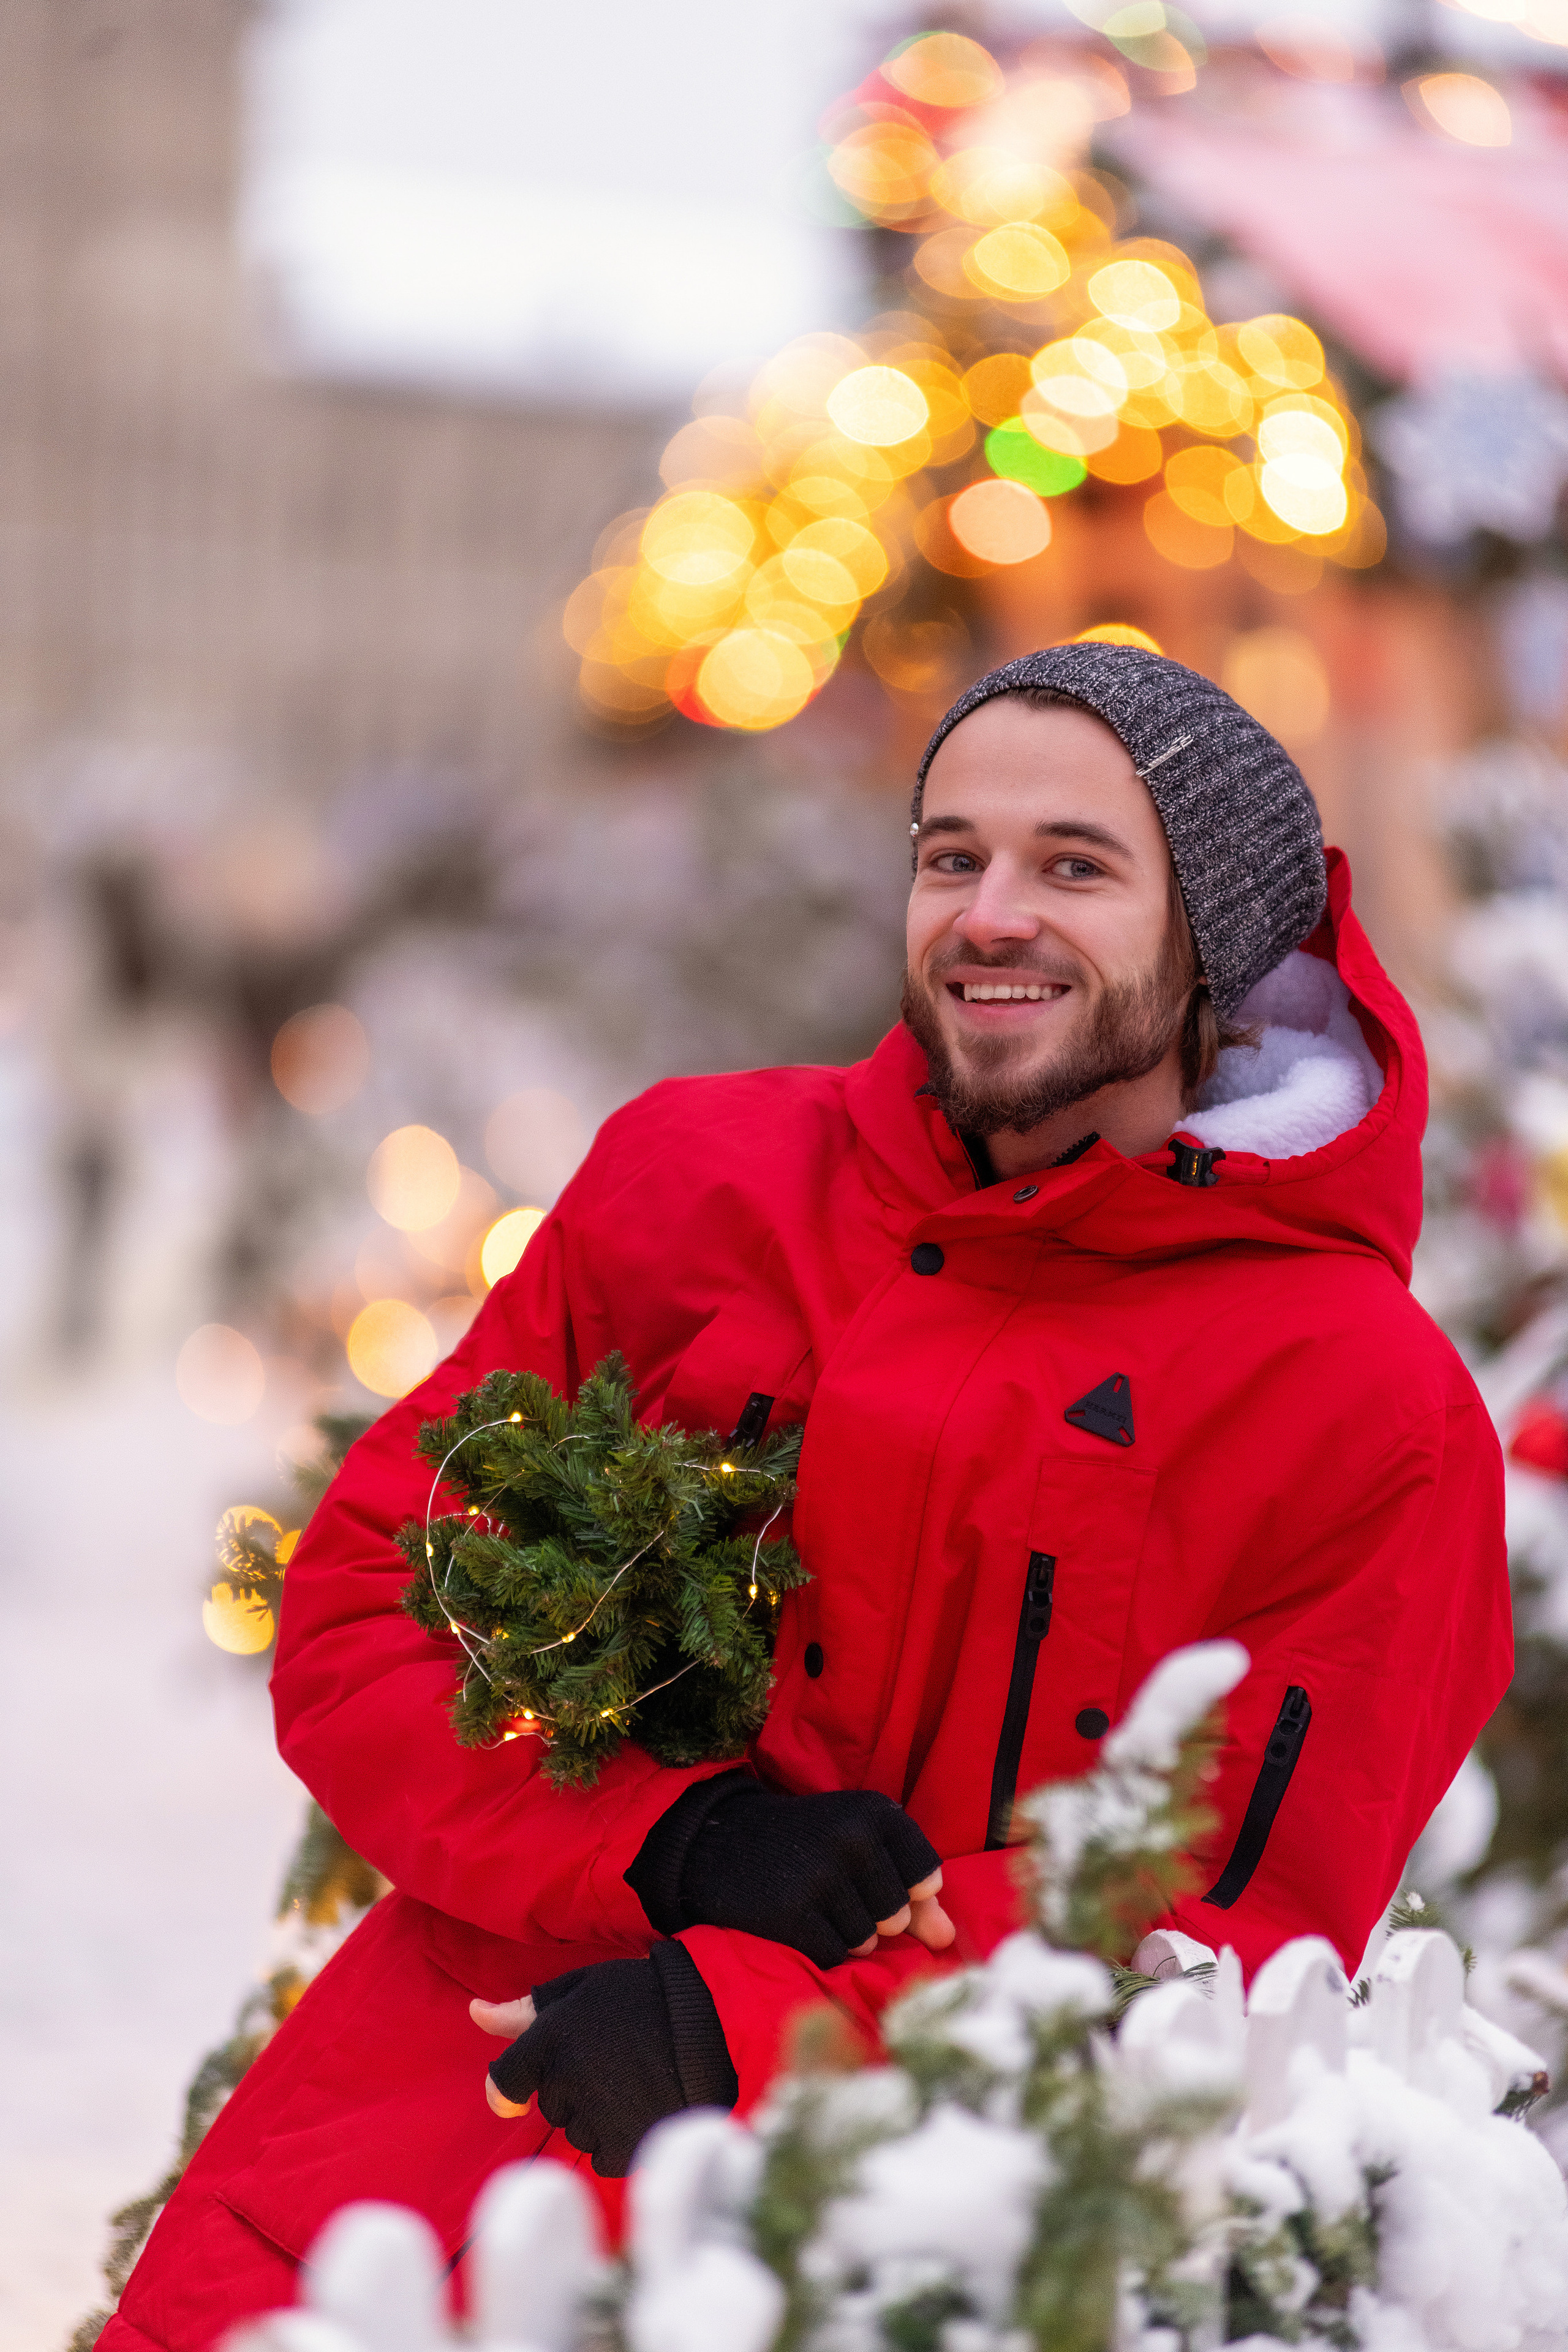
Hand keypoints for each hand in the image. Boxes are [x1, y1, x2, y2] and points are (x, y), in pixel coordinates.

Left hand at [470, 1946, 734, 2178]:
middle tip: (608, 2060)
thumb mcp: (582, 1988)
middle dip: (569, 2087)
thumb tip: (474, 2013)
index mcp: (551, 2037)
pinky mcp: (624, 2146)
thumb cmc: (643, 1995)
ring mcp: (596, 2115)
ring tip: (631, 2080)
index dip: (510, 2088)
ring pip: (575, 2130)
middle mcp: (567, 2079)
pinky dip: (616, 2138)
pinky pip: (601, 2155)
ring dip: (593, 2114)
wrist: (716, 2020)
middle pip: (549, 2103)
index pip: (505, 2081)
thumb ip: (525, 2009)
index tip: (520, 2092)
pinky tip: (641, 2107)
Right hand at [680, 1784, 954, 1970]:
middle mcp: (851, 1837)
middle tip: (836, 1888)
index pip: (926, 1877)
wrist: (726, 1841)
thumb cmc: (810, 1843)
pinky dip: (819, 1946)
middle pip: (897, 1916)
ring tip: (816, 1902)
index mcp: (876, 1811)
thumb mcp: (862, 1845)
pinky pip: (833, 1954)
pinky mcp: (790, 1912)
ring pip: (866, 1940)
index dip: (907, 1892)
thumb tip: (947, 1941)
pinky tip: (799, 1919)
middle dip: (873, 1917)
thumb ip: (912, 1890)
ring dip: (845, 1933)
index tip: (875, 1876)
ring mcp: (819, 1875)